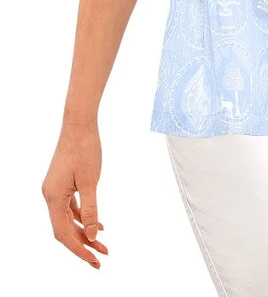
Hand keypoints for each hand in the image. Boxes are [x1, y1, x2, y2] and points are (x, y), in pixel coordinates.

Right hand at [41, 120, 107, 270]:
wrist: (79, 123)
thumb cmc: (85, 149)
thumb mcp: (90, 181)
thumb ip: (91, 210)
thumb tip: (93, 236)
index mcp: (53, 197)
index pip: (63, 233)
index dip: (79, 249)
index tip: (94, 260)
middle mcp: (50, 196)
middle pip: (65, 229)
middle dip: (83, 244)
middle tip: (102, 256)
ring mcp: (54, 189)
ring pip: (68, 219)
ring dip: (84, 231)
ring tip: (102, 245)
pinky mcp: (61, 183)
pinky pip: (70, 207)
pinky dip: (82, 217)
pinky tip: (98, 224)